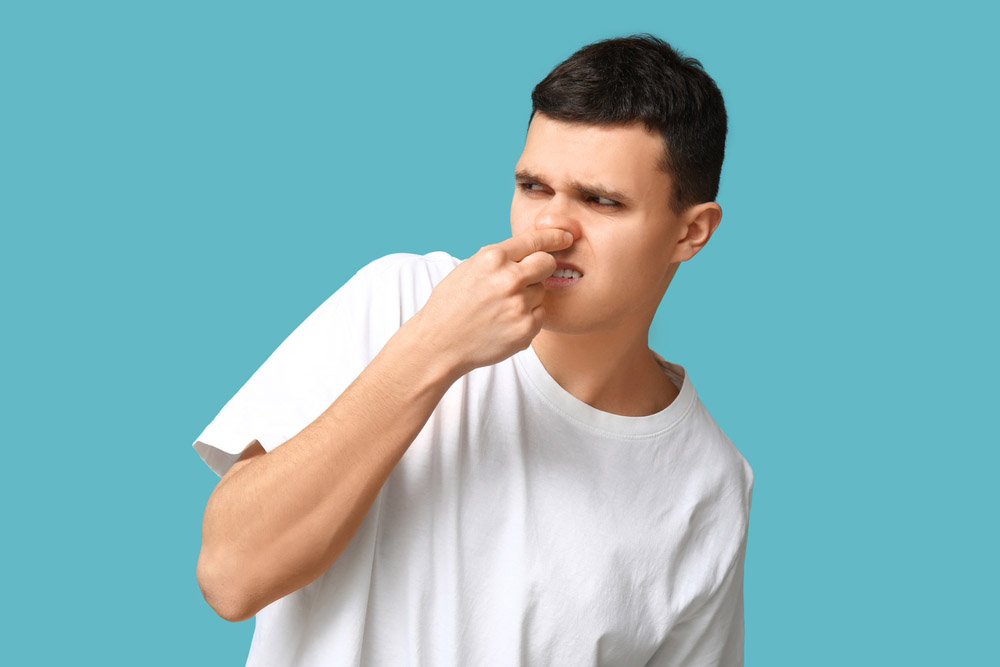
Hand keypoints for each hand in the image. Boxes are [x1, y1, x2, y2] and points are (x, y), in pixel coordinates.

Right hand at [410, 228, 573, 377]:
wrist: (440, 343)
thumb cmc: (452, 304)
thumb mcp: (469, 268)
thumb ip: (500, 257)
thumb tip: (532, 246)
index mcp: (492, 258)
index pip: (535, 240)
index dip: (555, 237)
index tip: (566, 236)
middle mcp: (509, 279)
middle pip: (548, 263)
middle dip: (542, 267)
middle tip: (527, 278)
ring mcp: (519, 306)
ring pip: (542, 291)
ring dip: (529, 296)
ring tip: (502, 307)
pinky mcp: (526, 329)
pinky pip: (540, 315)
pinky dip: (528, 317)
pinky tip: (505, 322)